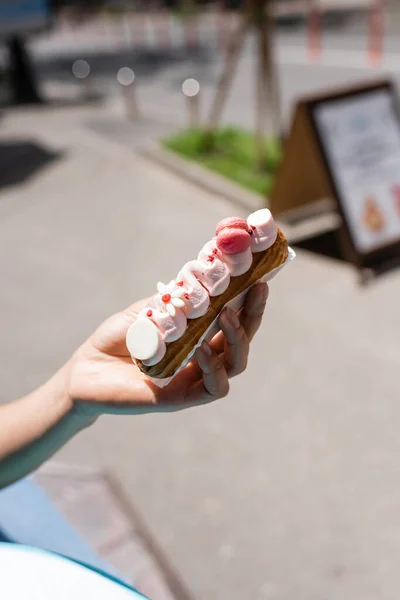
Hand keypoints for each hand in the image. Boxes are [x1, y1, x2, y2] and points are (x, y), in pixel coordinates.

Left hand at [68, 283, 268, 415]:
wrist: (87, 369)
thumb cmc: (118, 338)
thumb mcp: (148, 310)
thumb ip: (175, 300)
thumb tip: (204, 278)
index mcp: (199, 336)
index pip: (234, 318)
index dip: (250, 300)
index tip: (260, 276)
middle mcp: (203, 357)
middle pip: (242, 341)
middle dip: (253, 315)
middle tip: (258, 289)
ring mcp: (194, 378)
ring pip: (234, 365)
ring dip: (238, 339)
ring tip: (229, 315)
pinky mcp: (181, 397)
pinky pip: (211, 388)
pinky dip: (214, 369)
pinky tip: (204, 350)